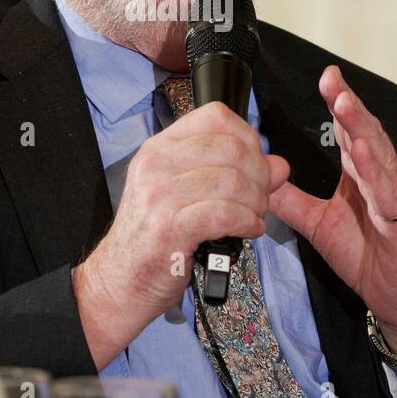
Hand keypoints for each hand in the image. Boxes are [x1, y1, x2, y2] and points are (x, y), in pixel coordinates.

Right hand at [73, 101, 290, 368]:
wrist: (119, 281)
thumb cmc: (153, 237)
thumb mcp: (186, 194)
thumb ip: (230, 173)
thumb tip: (277, 165)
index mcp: (159, 148)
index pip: (215, 116)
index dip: (247, 137)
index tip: (256, 162)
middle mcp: (156, 164)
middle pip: (231, 148)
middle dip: (259, 175)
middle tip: (261, 198)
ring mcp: (159, 195)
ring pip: (233, 181)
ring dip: (256, 203)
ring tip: (254, 218)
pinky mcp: (169, 228)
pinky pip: (226, 214)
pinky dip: (248, 222)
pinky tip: (248, 230)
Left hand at [267, 66, 396, 356]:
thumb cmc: (367, 255)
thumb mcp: (318, 224)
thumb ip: (291, 199)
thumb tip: (258, 176)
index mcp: (364, 174)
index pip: (350, 131)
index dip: (339, 103)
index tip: (325, 77)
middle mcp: (385, 178)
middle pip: (366, 134)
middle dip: (349, 105)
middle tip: (331, 80)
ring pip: (380, 157)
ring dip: (362, 129)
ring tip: (344, 105)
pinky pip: (389, 196)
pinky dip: (376, 174)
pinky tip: (363, 155)